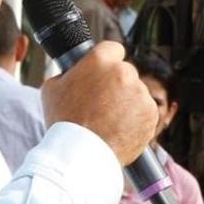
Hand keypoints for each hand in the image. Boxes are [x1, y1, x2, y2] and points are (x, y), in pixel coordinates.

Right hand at [40, 42, 156, 164]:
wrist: (80, 154)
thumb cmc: (64, 122)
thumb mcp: (52, 88)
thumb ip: (67, 73)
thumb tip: (72, 69)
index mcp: (100, 60)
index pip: (113, 49)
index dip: (107, 61)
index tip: (104, 73)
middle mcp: (124, 72)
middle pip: (125, 72)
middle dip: (117, 84)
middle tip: (102, 103)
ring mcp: (140, 93)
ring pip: (136, 92)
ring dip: (127, 102)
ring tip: (109, 120)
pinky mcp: (150, 113)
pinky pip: (145, 111)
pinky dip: (136, 119)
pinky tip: (120, 128)